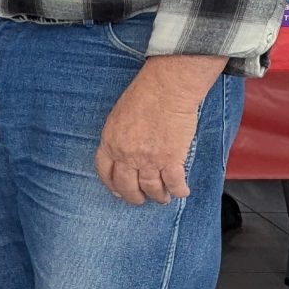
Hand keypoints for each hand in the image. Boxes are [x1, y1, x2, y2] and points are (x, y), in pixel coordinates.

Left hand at [95, 69, 207, 205]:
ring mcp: (149, 160)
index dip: (112, 185)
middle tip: (140, 199)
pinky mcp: (171, 160)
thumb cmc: (145, 94)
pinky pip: (174, 183)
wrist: (167, 88)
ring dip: (159, 196)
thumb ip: (119, 137)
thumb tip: (124, 151)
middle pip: (127, 186)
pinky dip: (179, 190)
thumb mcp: (119, 116)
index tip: (118, 191)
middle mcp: (127, 155)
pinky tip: (182, 191)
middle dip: (134, 197)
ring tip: (163, 197)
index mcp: (110, 142)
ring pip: (152, 189)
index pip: (105, 172)